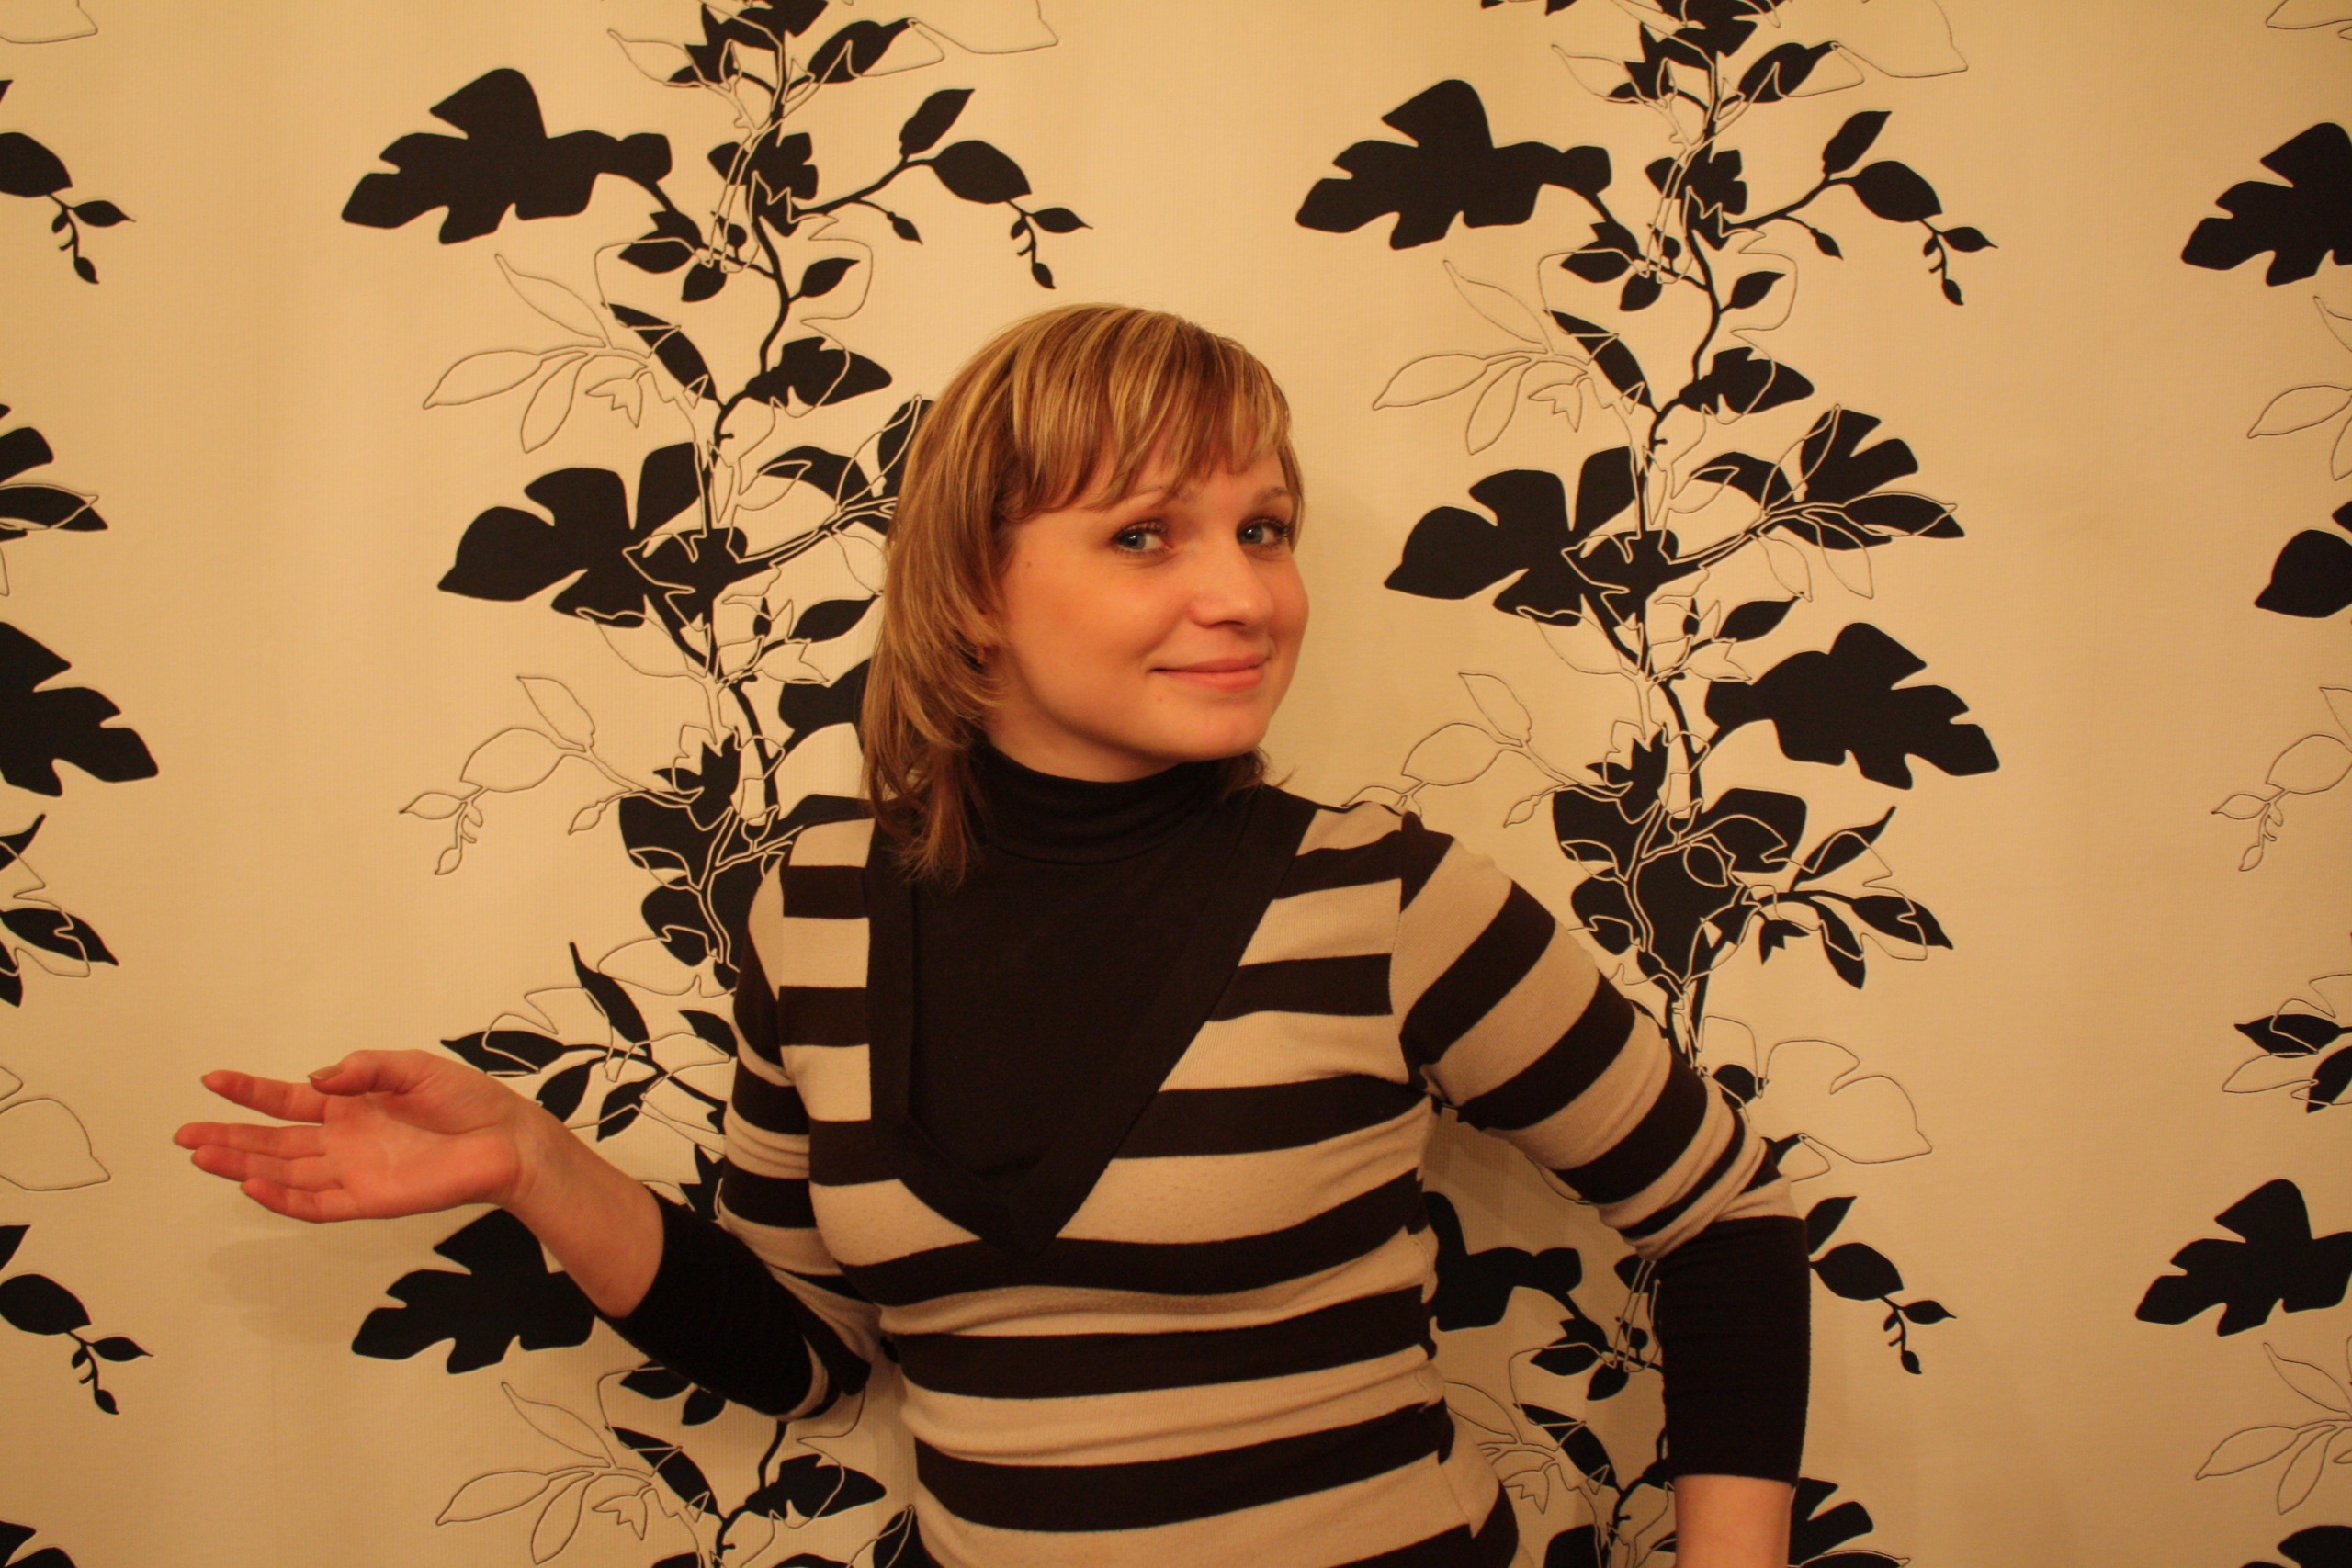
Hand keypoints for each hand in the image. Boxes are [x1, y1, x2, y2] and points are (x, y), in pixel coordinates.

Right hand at [175, 1050, 543, 1223]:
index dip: (249, 1091)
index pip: (287, 1099)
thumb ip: (364, 1069)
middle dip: (228, 1136)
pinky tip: (252, 1185)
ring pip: (284, 1173)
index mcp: (349, 1103)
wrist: (504, 1140)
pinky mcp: (368, 1200)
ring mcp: (351, 1171)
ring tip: (202, 1156)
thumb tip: (315, 1078)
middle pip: (273, 1141)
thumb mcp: (413, 1068)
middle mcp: (342, 1139)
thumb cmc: (465, 1099)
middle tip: (184, 1133)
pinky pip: (316, 1204)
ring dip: (243, 1166)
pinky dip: (283, 1198)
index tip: (211, 1081)